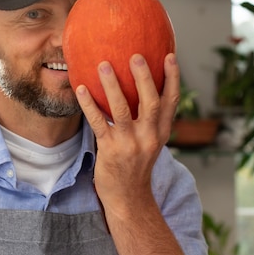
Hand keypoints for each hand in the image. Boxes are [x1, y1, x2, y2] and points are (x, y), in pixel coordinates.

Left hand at [75, 53, 179, 210]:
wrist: (128, 198)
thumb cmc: (136, 165)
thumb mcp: (149, 143)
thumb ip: (148, 120)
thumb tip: (139, 88)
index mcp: (161, 132)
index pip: (171, 102)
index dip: (172, 78)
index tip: (171, 56)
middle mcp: (149, 137)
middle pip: (150, 102)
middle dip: (144, 78)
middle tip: (136, 56)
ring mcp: (130, 144)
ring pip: (121, 110)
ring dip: (112, 86)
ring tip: (103, 65)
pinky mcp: (110, 150)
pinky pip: (98, 122)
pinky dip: (89, 104)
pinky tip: (80, 89)